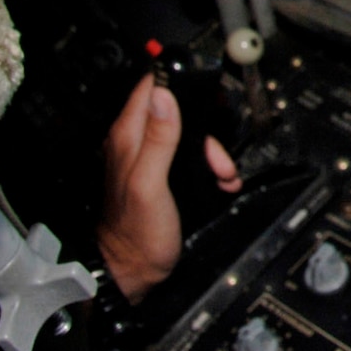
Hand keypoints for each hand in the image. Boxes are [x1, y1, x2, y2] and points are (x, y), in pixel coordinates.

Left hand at [97, 74, 243, 302]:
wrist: (134, 270)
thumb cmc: (135, 235)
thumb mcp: (149, 183)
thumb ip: (158, 138)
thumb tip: (163, 95)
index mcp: (129, 137)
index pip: (149, 86)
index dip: (176, 80)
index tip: (203, 89)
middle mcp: (136, 142)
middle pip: (177, 110)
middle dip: (206, 127)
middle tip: (217, 153)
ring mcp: (150, 158)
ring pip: (190, 135)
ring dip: (212, 150)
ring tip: (221, 172)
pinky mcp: (163, 174)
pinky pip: (192, 156)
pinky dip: (209, 165)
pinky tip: (218, 180)